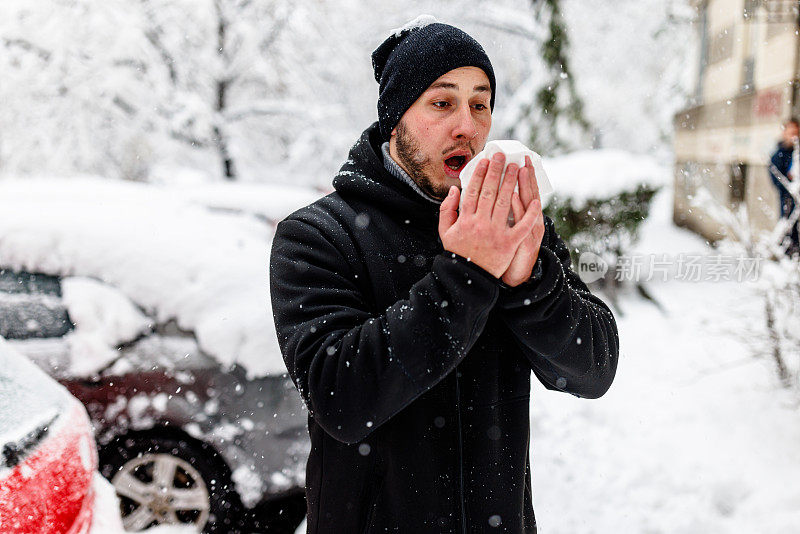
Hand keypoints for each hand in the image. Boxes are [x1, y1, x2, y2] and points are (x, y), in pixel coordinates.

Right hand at [438, 153, 538, 277]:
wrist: (468, 278)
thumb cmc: (458, 253)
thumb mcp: (445, 232)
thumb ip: (447, 210)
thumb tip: (454, 190)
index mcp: (465, 220)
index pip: (473, 191)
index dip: (479, 173)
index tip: (485, 160)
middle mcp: (480, 224)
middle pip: (489, 192)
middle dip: (497, 172)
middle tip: (503, 157)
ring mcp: (496, 233)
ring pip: (505, 203)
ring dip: (512, 183)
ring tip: (517, 168)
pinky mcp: (509, 244)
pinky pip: (522, 226)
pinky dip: (530, 213)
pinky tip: (535, 200)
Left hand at [501, 156, 544, 286]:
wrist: (517, 276)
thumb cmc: (510, 251)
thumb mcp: (515, 230)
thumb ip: (513, 212)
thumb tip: (510, 193)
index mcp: (527, 216)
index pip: (526, 191)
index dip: (525, 175)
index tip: (522, 158)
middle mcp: (531, 221)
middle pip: (529, 194)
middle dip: (526, 175)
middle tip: (522, 157)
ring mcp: (529, 230)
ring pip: (527, 205)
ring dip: (524, 186)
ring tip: (520, 169)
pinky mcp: (524, 241)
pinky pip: (521, 223)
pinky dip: (518, 209)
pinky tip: (513, 196)